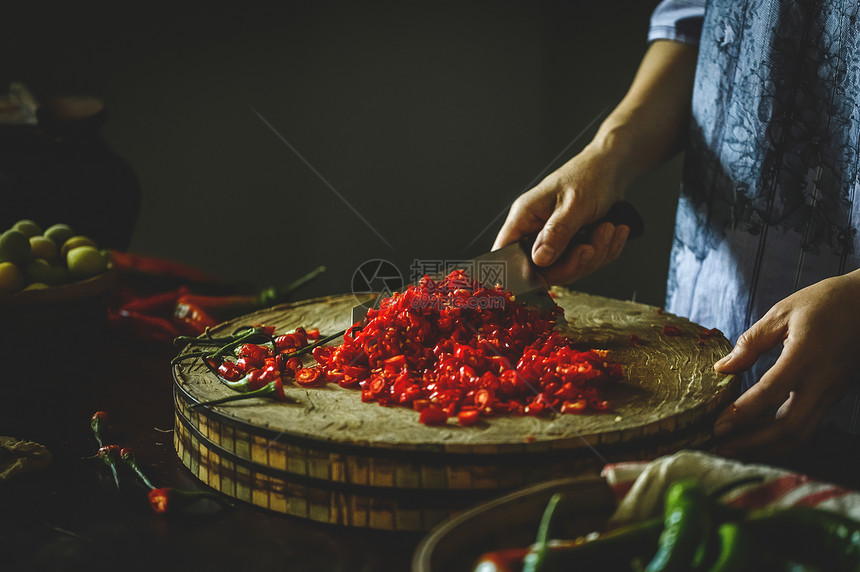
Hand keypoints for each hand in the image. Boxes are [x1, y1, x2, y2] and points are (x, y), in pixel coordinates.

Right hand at [492, 145, 630, 284]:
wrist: (613, 167)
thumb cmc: (589, 175)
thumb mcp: (574, 204)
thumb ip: (556, 232)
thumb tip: (539, 259)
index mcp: (524, 218)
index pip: (505, 253)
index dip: (518, 271)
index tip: (545, 277)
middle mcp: (534, 232)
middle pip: (542, 270)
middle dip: (575, 263)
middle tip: (593, 246)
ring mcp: (554, 240)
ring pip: (568, 268)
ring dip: (596, 255)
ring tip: (608, 229)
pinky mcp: (572, 245)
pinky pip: (586, 262)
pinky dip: (605, 251)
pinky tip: (615, 232)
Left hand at [712, 270, 859, 458]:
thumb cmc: (825, 302)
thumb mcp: (783, 313)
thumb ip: (751, 342)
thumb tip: (721, 367)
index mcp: (806, 356)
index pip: (770, 393)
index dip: (742, 414)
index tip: (717, 426)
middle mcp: (822, 381)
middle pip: (789, 427)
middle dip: (753, 443)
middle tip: (720, 447)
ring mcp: (831, 392)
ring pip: (801, 432)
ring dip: (766, 446)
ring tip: (734, 448)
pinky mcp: (833, 395)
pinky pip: (807, 424)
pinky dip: (780, 436)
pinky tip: (756, 434)